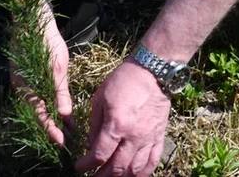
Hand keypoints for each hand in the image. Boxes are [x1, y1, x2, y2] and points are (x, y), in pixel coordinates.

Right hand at [12, 1, 73, 146]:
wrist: (31, 15)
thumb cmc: (46, 38)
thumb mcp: (57, 66)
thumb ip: (60, 92)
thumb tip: (64, 116)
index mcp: (25, 87)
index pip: (39, 116)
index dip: (51, 130)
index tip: (63, 143)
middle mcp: (20, 87)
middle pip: (36, 113)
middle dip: (51, 127)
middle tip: (67, 139)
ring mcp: (21, 80)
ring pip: (35, 105)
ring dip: (49, 116)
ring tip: (65, 127)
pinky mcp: (24, 74)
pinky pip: (35, 95)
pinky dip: (46, 103)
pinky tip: (56, 106)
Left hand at [75, 60, 170, 175]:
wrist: (152, 71)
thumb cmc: (124, 80)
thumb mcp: (100, 98)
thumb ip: (95, 124)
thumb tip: (90, 145)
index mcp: (116, 125)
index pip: (99, 155)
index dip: (86, 165)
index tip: (79, 167)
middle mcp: (133, 136)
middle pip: (117, 168)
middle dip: (102, 176)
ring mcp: (148, 138)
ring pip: (135, 169)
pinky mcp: (159, 136)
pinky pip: (153, 161)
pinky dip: (143, 173)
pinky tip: (135, 176)